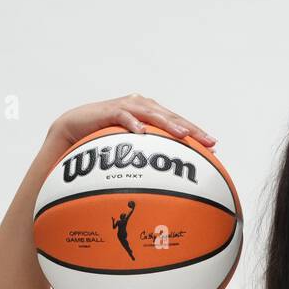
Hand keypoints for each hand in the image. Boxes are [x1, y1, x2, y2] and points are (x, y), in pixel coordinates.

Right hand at [46, 93, 216, 149]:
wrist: (74, 127)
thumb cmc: (104, 140)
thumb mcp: (129, 150)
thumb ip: (146, 159)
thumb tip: (167, 183)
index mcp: (150, 114)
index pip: (178, 123)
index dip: (196, 133)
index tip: (214, 147)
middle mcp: (142, 106)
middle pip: (171, 117)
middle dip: (191, 129)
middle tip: (207, 142)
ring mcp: (126, 106)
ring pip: (152, 114)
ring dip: (168, 124)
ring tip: (182, 135)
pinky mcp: (108, 110)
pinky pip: (123, 116)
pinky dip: (132, 123)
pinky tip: (142, 132)